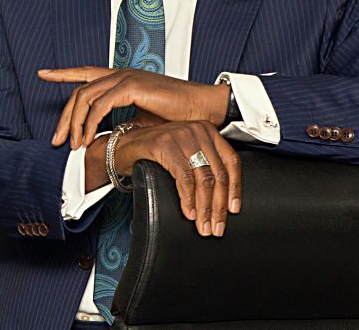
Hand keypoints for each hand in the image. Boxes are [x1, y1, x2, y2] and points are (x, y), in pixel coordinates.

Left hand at [39, 66, 228, 148]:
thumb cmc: (178, 115)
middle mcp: (120, 74)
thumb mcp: (142, 119)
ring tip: (73, 145)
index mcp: (122, 78)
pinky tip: (88, 139)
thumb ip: (122, 122)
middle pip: (80, 91)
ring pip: (85, 97)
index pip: (85, 73)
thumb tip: (107, 138)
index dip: (63, 73)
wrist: (203, 109)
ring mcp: (125, 77)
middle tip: (56, 139)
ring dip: (75, 123)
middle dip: (64, 116)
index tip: (43, 74)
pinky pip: (100, 105)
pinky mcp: (131, 86)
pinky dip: (90, 123)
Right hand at [116, 120, 240, 237]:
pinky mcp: (165, 144)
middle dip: (219, 206)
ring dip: (205, 207)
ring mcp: (181, 135)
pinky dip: (188, 199)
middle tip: (216, 227)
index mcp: (208, 131)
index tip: (234, 210)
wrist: (123, 146)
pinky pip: (184, 177)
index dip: (235, 189)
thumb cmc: (155, 153)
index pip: (231, 162)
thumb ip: (203, 164)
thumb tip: (224, 198)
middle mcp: (197, 130)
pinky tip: (188, 212)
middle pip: (218, 173)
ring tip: (203, 225)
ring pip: (203, 178)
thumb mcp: (185, 154)